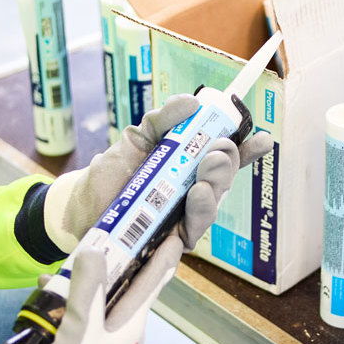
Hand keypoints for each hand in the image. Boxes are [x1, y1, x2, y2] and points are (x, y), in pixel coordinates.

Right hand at [7, 233, 183, 343]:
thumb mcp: (82, 329)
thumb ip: (86, 288)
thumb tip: (94, 250)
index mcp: (132, 325)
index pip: (152, 282)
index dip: (161, 256)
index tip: (171, 233)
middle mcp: (123, 334)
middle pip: (123, 289)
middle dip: (113, 263)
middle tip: (103, 237)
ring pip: (98, 304)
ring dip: (82, 284)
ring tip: (59, 269)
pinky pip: (80, 321)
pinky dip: (66, 306)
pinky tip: (45, 299)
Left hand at [44, 95, 275, 251]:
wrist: (80, 205)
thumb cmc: (111, 172)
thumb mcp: (137, 137)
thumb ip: (162, 119)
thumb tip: (191, 101)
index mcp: (190, 165)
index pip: (225, 157)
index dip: (247, 149)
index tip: (263, 139)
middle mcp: (192, 191)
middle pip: (223, 179)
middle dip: (227, 164)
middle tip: (219, 150)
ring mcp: (184, 217)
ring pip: (212, 205)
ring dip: (214, 188)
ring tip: (205, 177)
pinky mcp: (171, 242)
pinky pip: (194, 230)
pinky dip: (198, 213)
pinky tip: (197, 196)